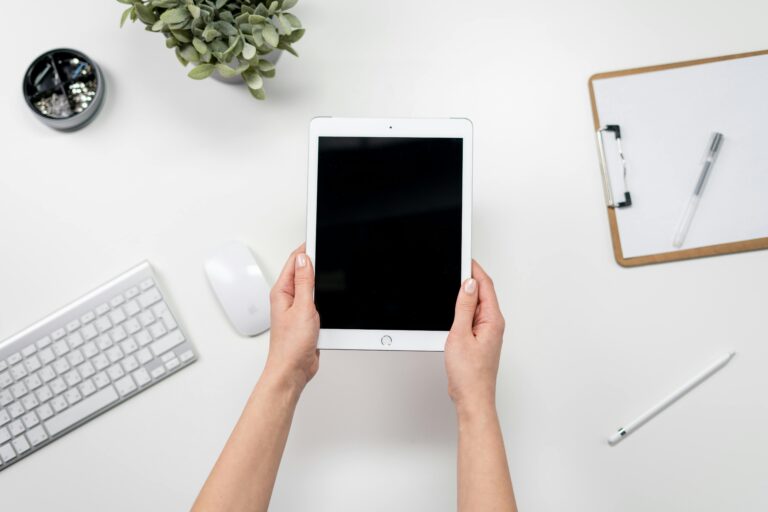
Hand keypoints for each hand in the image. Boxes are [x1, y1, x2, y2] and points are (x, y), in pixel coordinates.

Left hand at [263, 244, 320, 390]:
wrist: (293, 370)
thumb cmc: (291, 345)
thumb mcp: (302, 308)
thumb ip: (304, 282)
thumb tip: (304, 258)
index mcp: (282, 291)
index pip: (295, 261)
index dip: (307, 248)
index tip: (319, 237)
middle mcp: (288, 298)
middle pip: (302, 270)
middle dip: (315, 259)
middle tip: (327, 247)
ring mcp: (297, 308)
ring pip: (311, 285)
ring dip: (320, 278)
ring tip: (329, 264)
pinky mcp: (306, 318)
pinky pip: (315, 300)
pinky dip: (324, 294)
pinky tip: (330, 293)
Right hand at [445, 261, 505, 412]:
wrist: (472, 398)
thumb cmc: (470, 374)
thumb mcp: (461, 334)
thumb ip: (464, 307)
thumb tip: (468, 284)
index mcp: (492, 320)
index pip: (484, 285)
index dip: (473, 269)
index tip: (464, 258)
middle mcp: (493, 324)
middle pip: (482, 292)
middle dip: (469, 277)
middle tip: (455, 265)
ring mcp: (487, 332)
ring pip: (477, 305)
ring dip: (465, 294)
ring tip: (452, 283)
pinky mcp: (480, 339)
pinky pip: (473, 317)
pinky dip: (463, 308)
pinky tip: (453, 309)